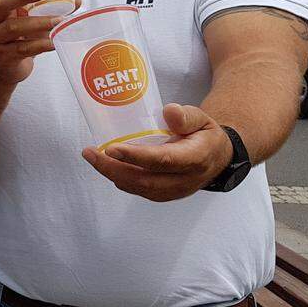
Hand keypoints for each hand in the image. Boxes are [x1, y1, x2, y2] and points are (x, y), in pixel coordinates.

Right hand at [0, 0, 71, 84]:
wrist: (3, 67)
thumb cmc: (18, 36)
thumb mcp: (27, 19)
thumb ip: (47, 8)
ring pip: (13, 27)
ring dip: (38, 22)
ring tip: (59, 20)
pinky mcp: (4, 56)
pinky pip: (22, 49)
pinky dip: (40, 45)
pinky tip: (54, 42)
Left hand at [81, 104, 233, 201]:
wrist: (217, 157)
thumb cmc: (204, 134)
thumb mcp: (202, 118)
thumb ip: (186, 115)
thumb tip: (168, 112)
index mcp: (196, 158)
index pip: (163, 160)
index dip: (136, 157)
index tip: (111, 148)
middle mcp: (185, 179)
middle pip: (145, 180)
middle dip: (113, 168)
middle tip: (90, 153)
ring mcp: (175, 190)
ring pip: (139, 188)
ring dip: (112, 174)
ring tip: (92, 157)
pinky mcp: (165, 194)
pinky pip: (139, 191)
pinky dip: (120, 178)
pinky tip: (106, 165)